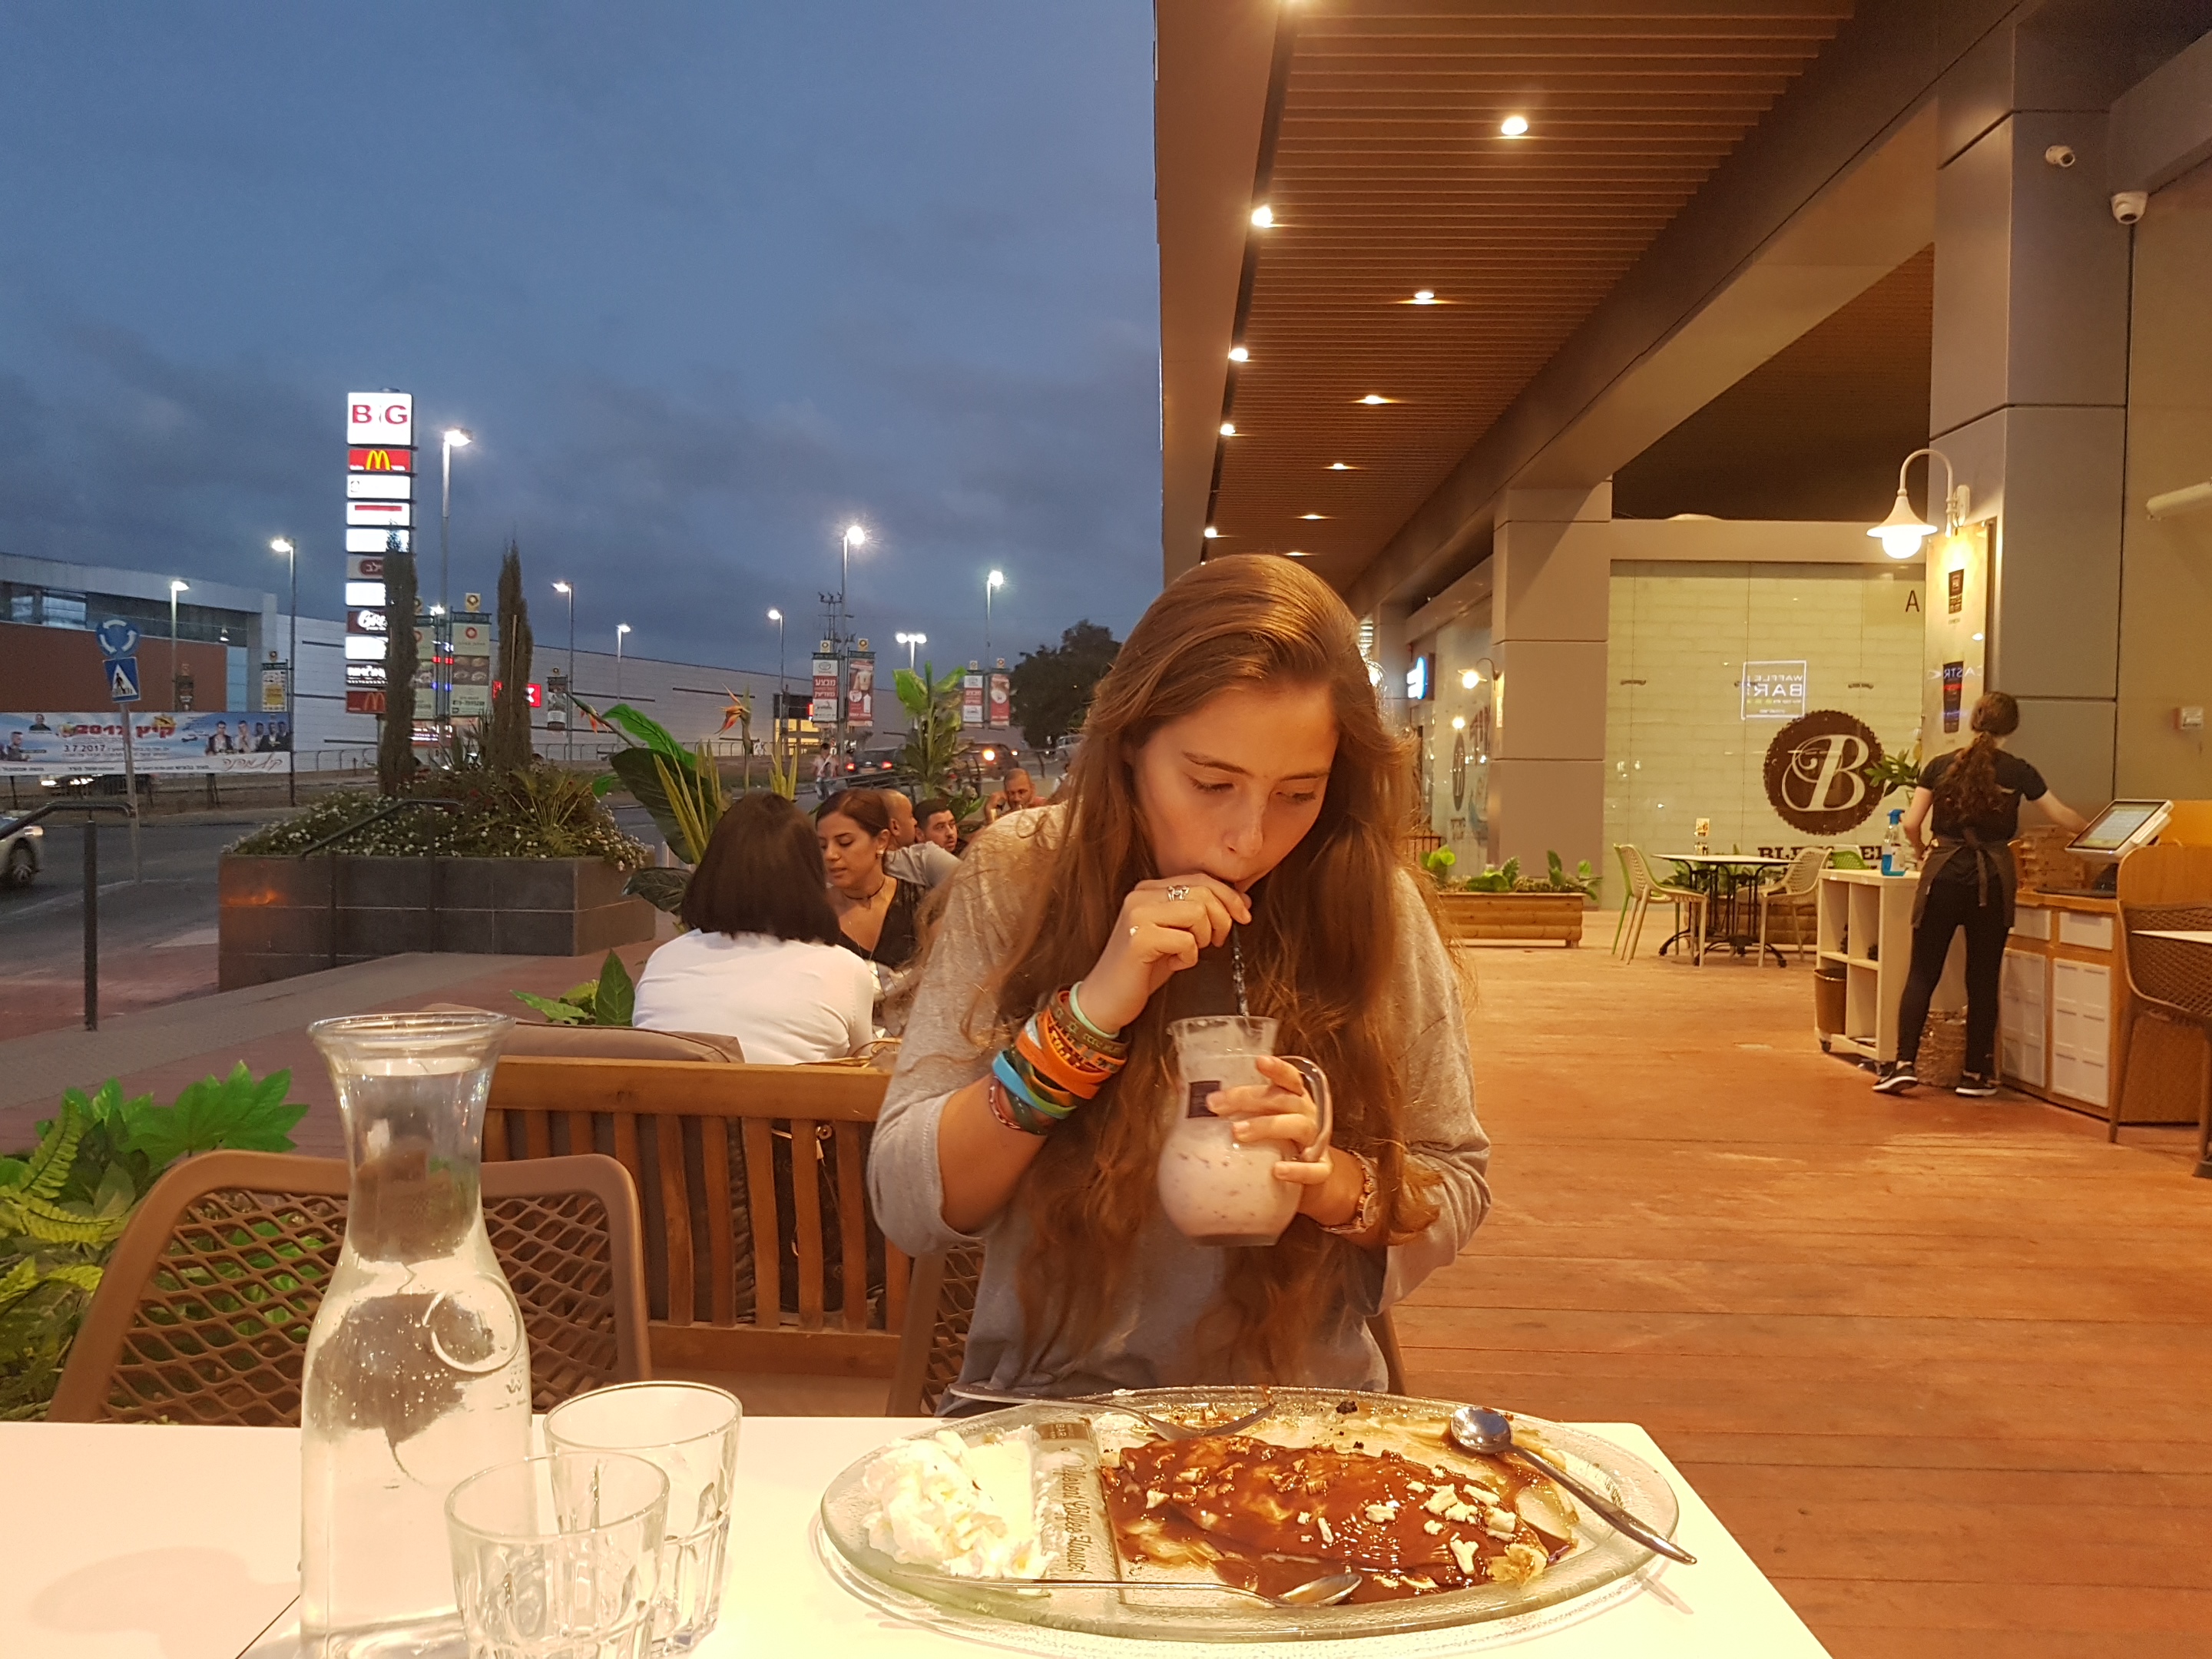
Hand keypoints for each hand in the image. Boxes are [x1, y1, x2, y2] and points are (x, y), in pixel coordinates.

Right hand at [1078, 875, 1251, 1032]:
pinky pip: (1186, 940)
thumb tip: (1241, 901)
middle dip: (1222, 918)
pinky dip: (1190, 957)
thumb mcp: (1176, 934)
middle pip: (1202, 891)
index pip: (1200, 879)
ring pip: (1197, 911)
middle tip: (1217, 941)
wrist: (1106, 998)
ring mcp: (1137, 915)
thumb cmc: (1143, 969)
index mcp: (1149, 890)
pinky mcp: (1139, 938)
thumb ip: (1201, 914)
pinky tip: (1176, 964)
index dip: (1229, 896)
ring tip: (1190, 952)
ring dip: (1204, 937)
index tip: (1243, 915)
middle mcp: (1140, 896)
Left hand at [1207, 1055, 1353, 1223]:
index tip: (1258, 1062)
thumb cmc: (1279, 1144)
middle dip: (1250, 1098)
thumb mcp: (1264, 1120)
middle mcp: (1308, 1115)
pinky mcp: (1321, 1171)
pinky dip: (1297, 1169)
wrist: (1310, 1181)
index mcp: (1295, 1100)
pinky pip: (1313, 1170)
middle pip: (1284, 1099)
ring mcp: (1316, 1143)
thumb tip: (1184, 1094)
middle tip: (1216, 1104)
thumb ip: (1236, 1109)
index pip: (1289, 1078)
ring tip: (1237, 1132)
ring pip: (1298, 1126)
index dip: (1277, 1069)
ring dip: (1267, 1126)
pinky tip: (1277, 1171)